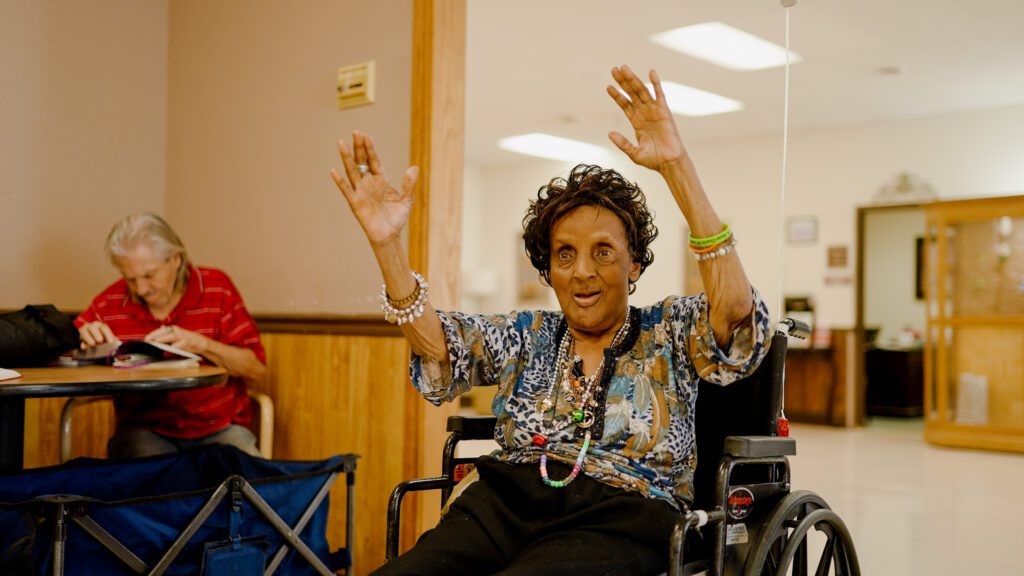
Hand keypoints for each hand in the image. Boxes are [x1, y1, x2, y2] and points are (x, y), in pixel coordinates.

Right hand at [79, 321, 116, 347]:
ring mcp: (84, 331)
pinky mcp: (78, 337)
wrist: (88, 338)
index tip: (111, 341)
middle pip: (93, 328)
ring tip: (93, 344)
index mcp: (100, 326)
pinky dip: (81, 344)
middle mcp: (92, 327)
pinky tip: (84, 348)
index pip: (104, 329)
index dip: (108, 335)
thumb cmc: (100, 337)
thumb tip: (118, 343)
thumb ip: (112, 339)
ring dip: (88, 338)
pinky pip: (79, 340)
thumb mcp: (107, 337)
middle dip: (97, 334)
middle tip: (100, 341)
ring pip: (84, 332)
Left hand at [145, 325, 208, 354]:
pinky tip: (171, 347)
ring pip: (171, 336)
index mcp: (173, 330)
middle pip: (164, 332)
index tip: (146, 339)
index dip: (153, 334)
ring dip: (163, 339)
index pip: (161, 330)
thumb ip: (166, 338)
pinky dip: (176, 345)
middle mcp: (177, 331)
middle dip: (156, 336)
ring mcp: (183, 336)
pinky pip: (181, 343)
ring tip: (156, 342)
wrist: (201, 343)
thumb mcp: (176, 338)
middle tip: (148, 340)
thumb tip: (156, 339)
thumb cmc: (187, 341)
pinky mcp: (188, 342)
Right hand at [330, 131, 419, 246]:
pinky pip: (346, 190)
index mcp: (381, 180)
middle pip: (362, 161)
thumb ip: (409, 184)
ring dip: (347, 158)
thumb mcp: (407, 200)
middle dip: (359, 147)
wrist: (389, 236)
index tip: (366, 135)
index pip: (374, 160)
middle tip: (356, 132)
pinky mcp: (355, 203)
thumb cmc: (397, 218)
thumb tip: (414, 167)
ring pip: (352, 171)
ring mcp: (361, 192)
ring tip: (341, 143)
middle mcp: (369, 183)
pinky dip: (340, 181)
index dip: (370, 148)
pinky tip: (334, 170)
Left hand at [606, 66, 687, 172]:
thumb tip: (610, 133)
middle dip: (623, 82)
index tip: (608, 86)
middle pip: (631, 94)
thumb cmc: (653, 160)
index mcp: (637, 122)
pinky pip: (660, 95)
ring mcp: (654, 111)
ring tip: (624, 68)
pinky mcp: (664, 112)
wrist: (669, 163)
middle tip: (614, 69)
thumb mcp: (634, 153)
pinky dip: (656, 83)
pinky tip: (651, 72)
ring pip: (642, 91)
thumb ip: (622, 143)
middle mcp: (645, 114)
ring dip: (633, 79)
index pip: (625, 105)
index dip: (617, 95)